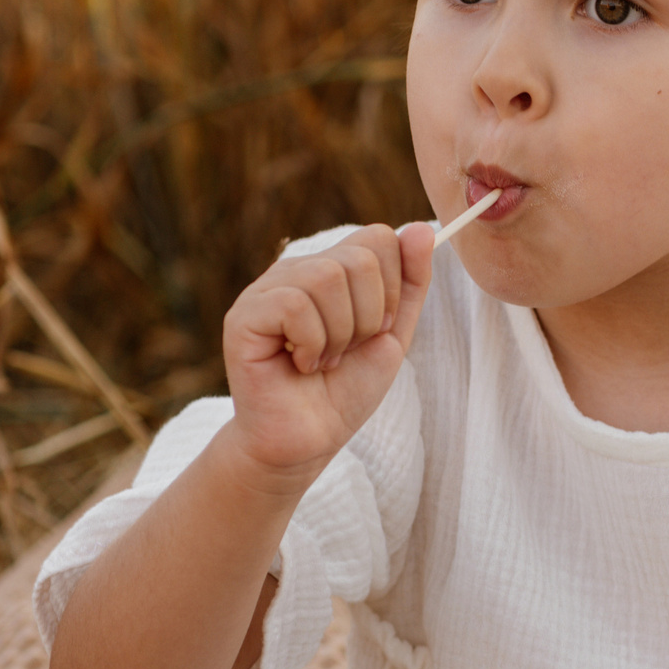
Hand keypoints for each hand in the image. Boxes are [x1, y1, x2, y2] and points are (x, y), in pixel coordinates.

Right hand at [219, 224, 434, 483]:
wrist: (309, 439)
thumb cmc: (345, 388)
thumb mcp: (392, 333)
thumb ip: (410, 283)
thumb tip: (424, 229)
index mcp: (330, 268)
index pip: (379, 238)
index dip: (392, 289)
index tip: (376, 330)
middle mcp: (296, 271)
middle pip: (359, 258)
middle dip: (370, 316)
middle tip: (347, 350)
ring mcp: (266, 290)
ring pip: (326, 277)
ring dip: (341, 333)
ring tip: (323, 359)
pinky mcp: (243, 316)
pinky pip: (295, 304)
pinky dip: (312, 343)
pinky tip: (301, 364)